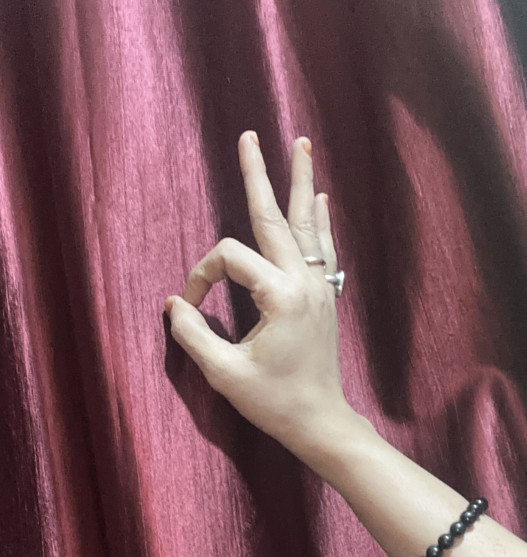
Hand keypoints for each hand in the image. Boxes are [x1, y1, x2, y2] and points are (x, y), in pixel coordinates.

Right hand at [164, 130, 349, 447]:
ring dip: (301, 184)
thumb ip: (193, 335)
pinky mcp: (325, 297)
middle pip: (275, 218)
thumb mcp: (224, 373)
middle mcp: (304, 282)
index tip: (190, 306)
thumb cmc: (274, 401)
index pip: (230, 259)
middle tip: (251, 135)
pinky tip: (322, 199)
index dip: (201, 275)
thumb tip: (173, 304)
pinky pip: (324, 249)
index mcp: (280, 295)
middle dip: (259, 175)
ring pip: (307, 225)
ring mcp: (320, 287)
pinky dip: (321, 222)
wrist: (320, 421)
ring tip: (302, 144)